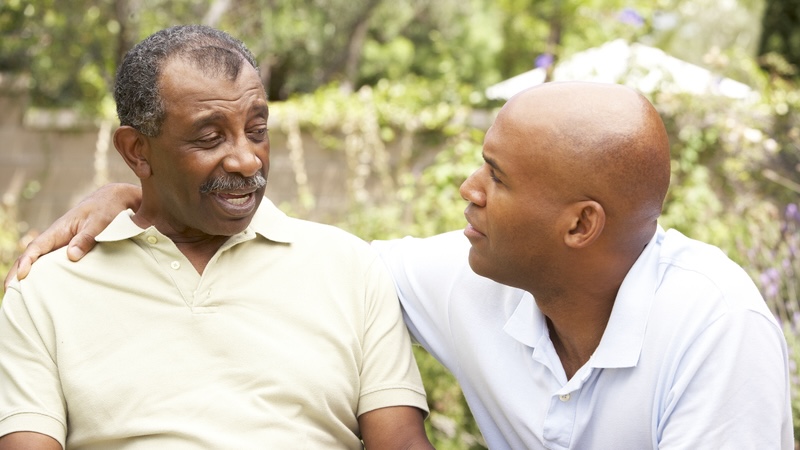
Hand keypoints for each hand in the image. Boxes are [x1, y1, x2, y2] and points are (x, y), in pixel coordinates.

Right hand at [4, 183, 141, 288]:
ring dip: (29, 276)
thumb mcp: (99, 222)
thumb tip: (71, 256)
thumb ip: (86, 238)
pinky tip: (42, 289)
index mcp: (59, 230)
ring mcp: (62, 245)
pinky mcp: (70, 250)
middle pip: (31, 256)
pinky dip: (45, 275)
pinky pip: (53, 263)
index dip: (27, 261)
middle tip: (10, 293)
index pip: (37, 247)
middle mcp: (56, 238)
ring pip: (40, 261)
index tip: (22, 276)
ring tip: (20, 296)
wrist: (113, 200)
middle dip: (18, 272)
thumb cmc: (106, 209)